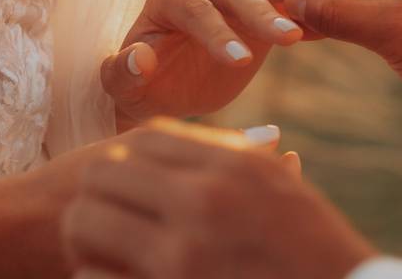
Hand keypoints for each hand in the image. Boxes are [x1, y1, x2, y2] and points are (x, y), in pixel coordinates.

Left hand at [62, 120, 375, 278]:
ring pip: (88, 220)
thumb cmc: (316, 249)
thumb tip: (215, 135)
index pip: (148, 137)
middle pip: (106, 172)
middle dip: (96, 188)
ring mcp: (182, 254)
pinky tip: (105, 274)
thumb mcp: (283, 189)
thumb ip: (238, 156)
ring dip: (85, 229)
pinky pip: (97, 276)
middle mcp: (204, 201)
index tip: (129, 172)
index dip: (128, 152)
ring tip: (96, 242)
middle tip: (102, 208)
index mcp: (234, 166)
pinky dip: (93, 274)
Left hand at [103, 0, 364, 126]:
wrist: (164, 88)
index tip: (238, 63)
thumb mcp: (123, 87)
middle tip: (288, 39)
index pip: (193, 9)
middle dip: (260, 13)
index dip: (215, 32)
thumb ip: (124, 73)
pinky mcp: (262, 5)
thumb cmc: (140, 88)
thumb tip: (142, 57)